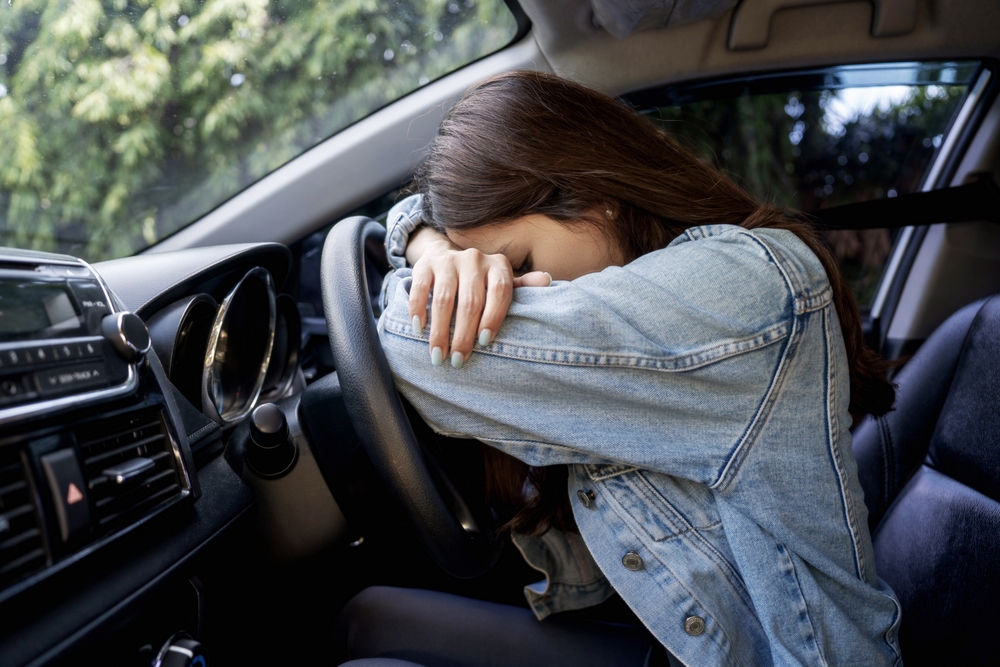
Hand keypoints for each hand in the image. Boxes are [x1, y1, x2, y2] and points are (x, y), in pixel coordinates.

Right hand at [406, 227, 550, 366]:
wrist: (446, 258)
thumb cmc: (480, 282)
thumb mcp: (502, 282)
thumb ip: (523, 286)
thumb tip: (547, 281)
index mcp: (498, 265)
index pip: (500, 292)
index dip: (493, 318)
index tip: (484, 343)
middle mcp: (474, 259)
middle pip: (471, 301)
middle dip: (463, 335)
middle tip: (457, 361)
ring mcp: (449, 260)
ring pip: (444, 299)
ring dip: (440, 330)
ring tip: (438, 355)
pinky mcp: (425, 264)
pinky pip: (421, 288)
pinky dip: (419, 310)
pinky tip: (419, 329)